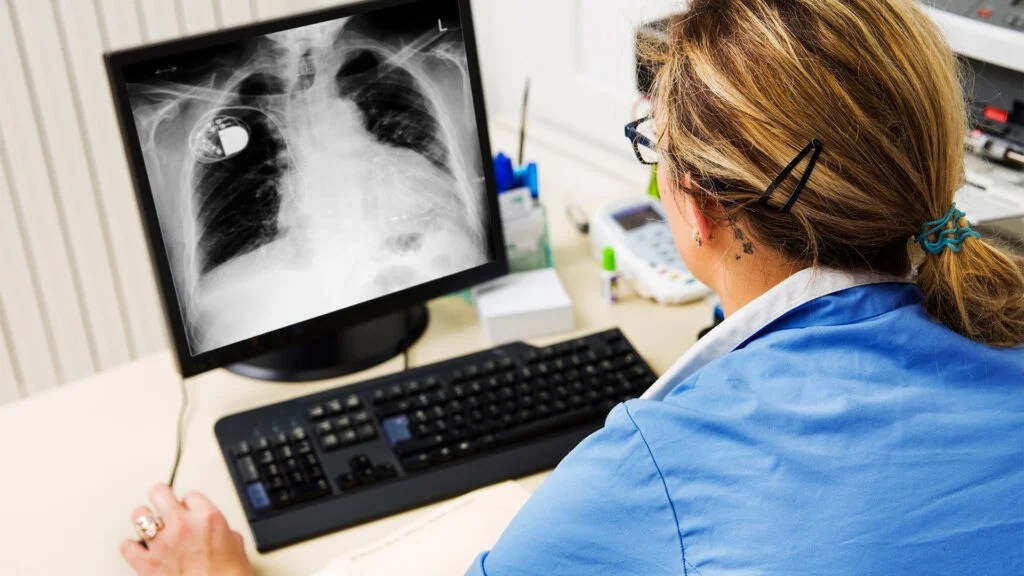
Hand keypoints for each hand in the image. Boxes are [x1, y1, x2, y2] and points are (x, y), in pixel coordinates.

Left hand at [121, 484, 252, 575]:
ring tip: (147, 524)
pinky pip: (127, 547)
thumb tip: (217, 533)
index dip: (189, 503)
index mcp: (207, 517)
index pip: (190, 495)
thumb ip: (221, 531)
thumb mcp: (236, 545)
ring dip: (143, 519)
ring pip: (139, 515)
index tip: (189, 509)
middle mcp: (182, 525)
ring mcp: (162, 543)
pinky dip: (131, 547)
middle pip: (159, 492)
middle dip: (161, 497)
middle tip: (162, 502)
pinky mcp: (147, 564)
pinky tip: (137, 549)